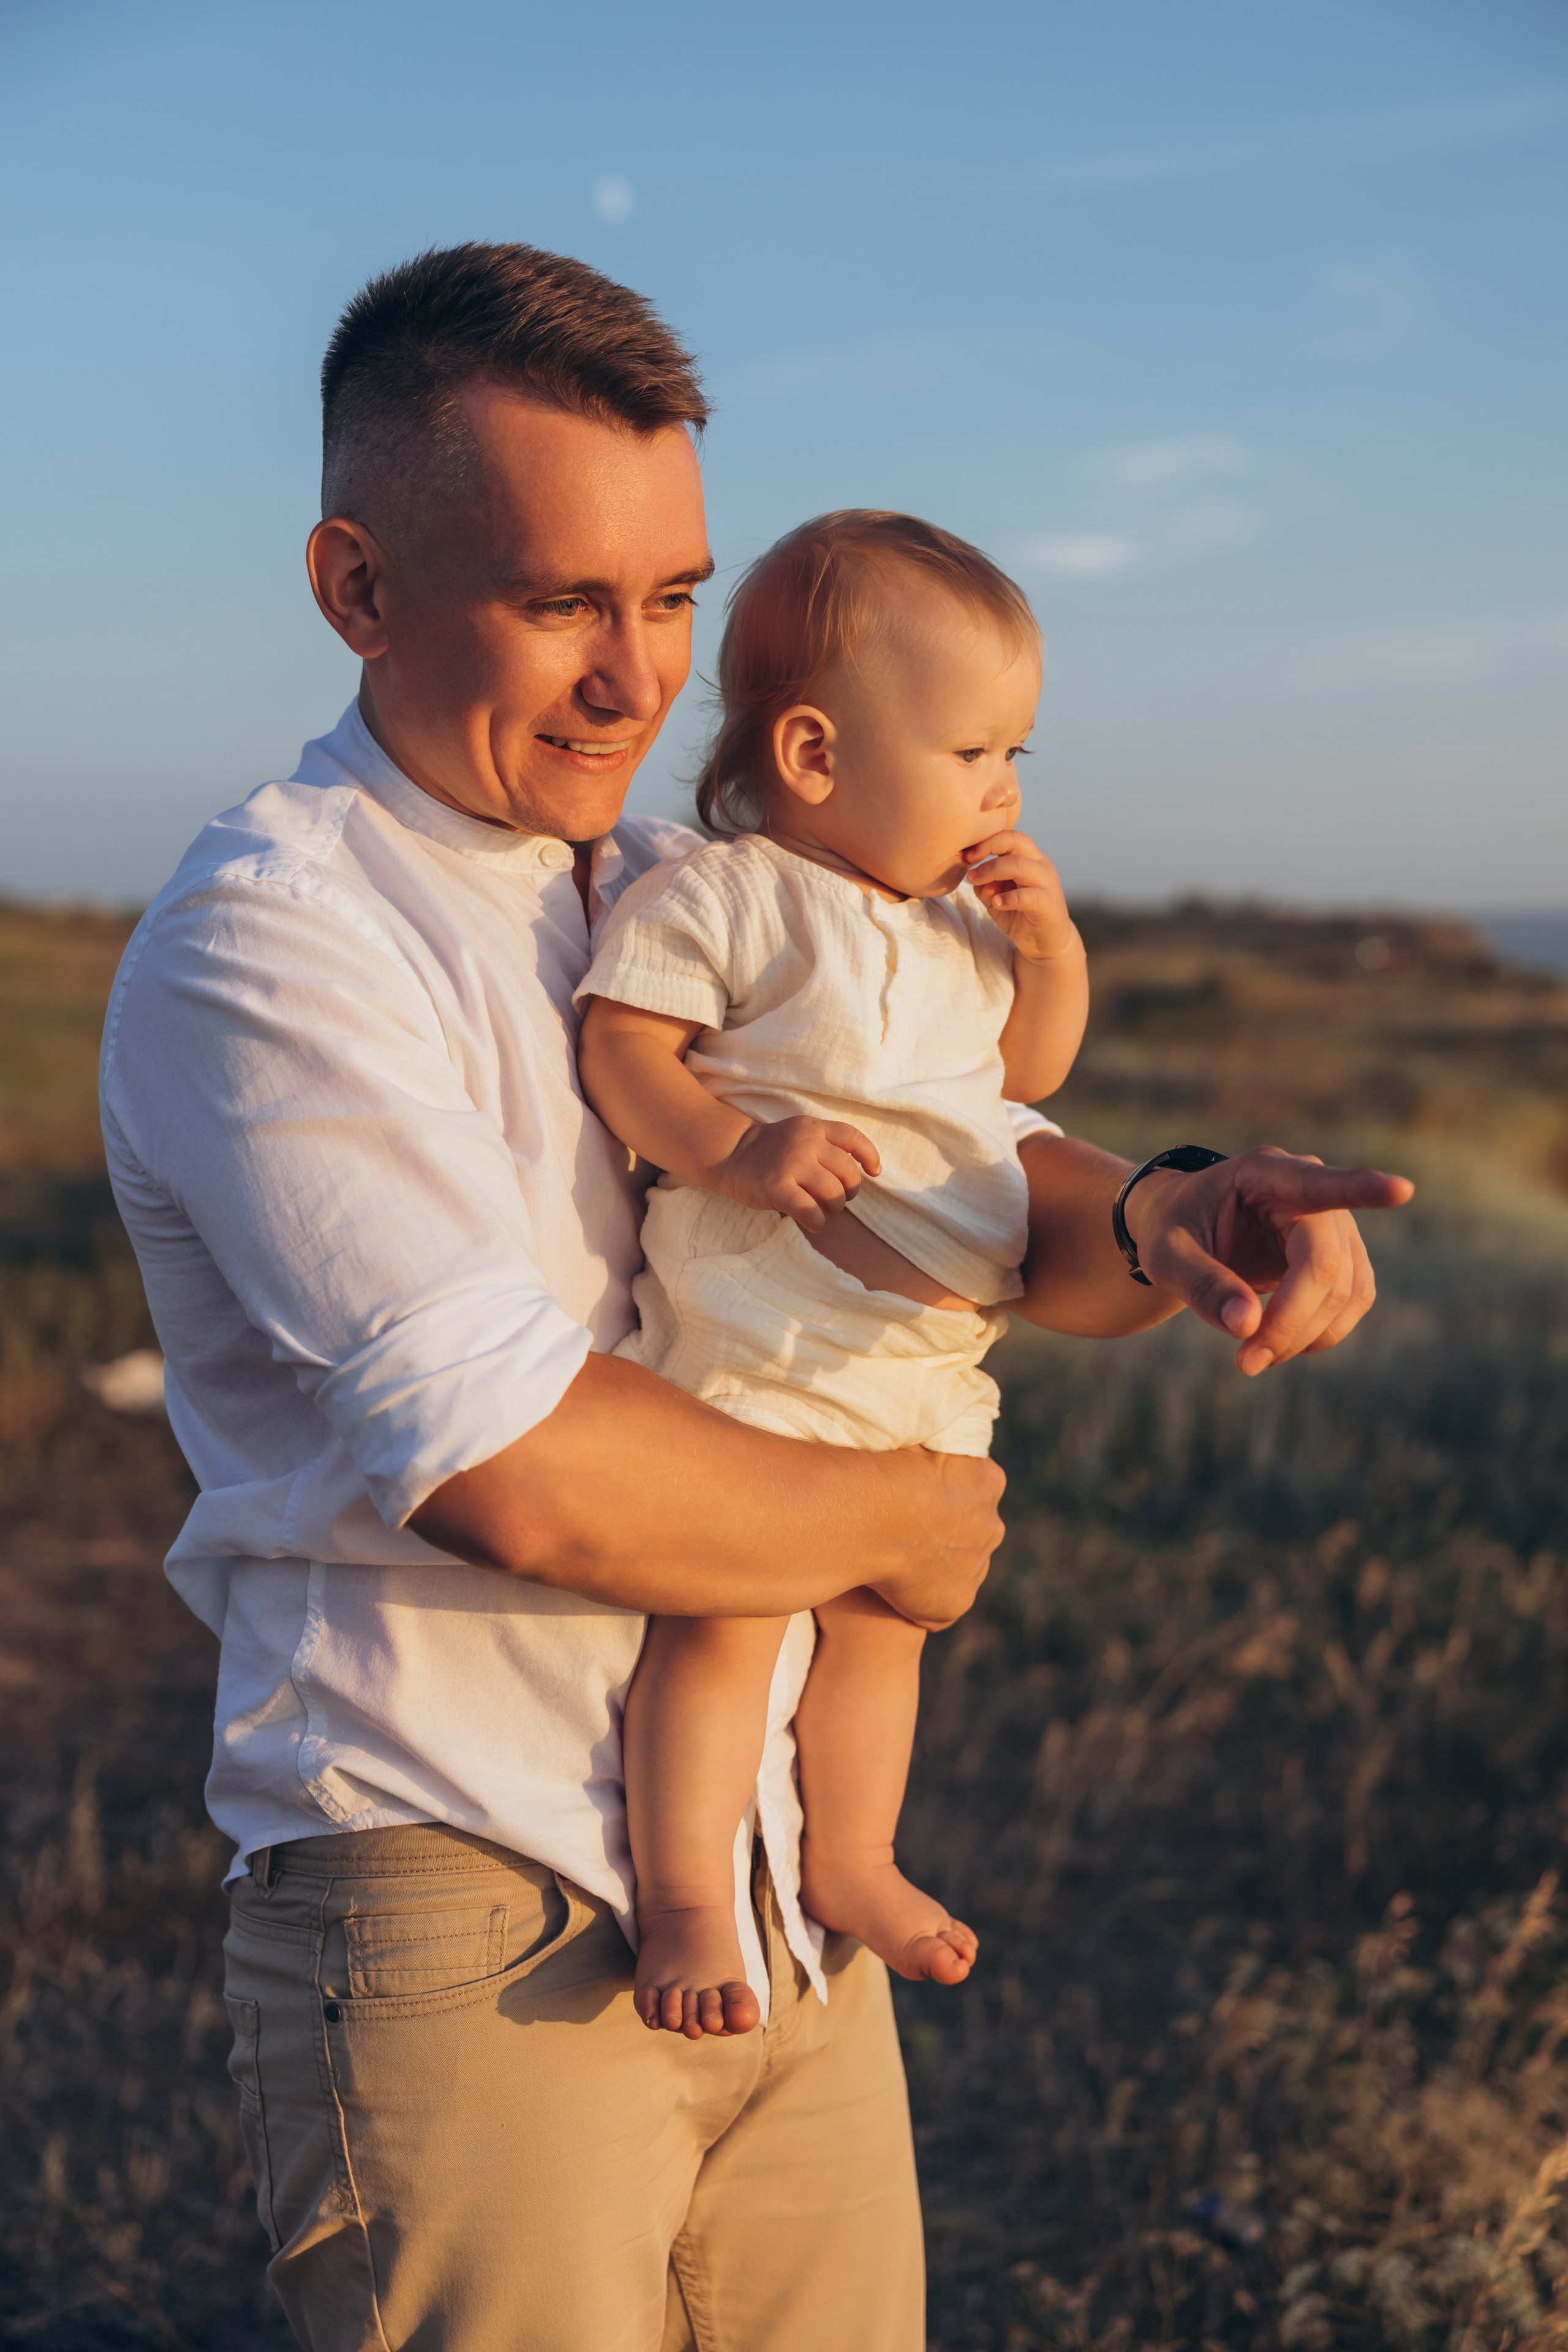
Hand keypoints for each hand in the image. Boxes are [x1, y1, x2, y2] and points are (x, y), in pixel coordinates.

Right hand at [717, 1115, 880, 1231]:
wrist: (732, 1154)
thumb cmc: (773, 1151)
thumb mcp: (801, 1134)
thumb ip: (827, 1145)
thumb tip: (864, 1172)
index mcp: (813, 1128)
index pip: (853, 1138)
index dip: (869, 1156)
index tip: (874, 1172)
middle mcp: (805, 1143)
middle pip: (848, 1172)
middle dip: (849, 1191)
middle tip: (836, 1198)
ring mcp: (791, 1164)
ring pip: (833, 1193)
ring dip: (834, 1208)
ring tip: (823, 1210)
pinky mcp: (777, 1187)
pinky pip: (810, 1210)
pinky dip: (817, 1221)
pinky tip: (813, 1222)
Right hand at [870, 1450, 1006, 1629]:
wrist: (883, 1513)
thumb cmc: (891, 1465)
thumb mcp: (916, 1439)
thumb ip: (926, 1444)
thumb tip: (919, 1433)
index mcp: (988, 1479)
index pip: (970, 1482)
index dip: (939, 1486)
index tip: (910, 1487)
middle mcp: (992, 1525)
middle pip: (967, 1527)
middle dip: (941, 1528)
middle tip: (898, 1524)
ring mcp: (976, 1567)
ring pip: (955, 1566)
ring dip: (931, 1563)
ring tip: (888, 1556)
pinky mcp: (955, 1602)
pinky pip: (938, 1601)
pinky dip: (917, 1598)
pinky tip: (887, 1585)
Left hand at [962, 830, 1076, 962]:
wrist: (1046, 942)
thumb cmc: (1019, 914)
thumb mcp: (995, 897)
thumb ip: (984, 885)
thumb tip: (973, 878)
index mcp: (1028, 858)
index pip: (1008, 836)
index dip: (985, 840)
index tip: (964, 854)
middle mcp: (1040, 865)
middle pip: (1016, 841)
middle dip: (988, 847)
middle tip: (967, 862)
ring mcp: (1047, 883)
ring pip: (1021, 865)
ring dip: (993, 871)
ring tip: (974, 882)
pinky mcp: (1049, 905)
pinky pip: (1029, 896)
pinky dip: (1009, 898)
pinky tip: (996, 903)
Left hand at [1124, 1146, 1413, 1375]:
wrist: (1182, 1228)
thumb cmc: (1171, 1229)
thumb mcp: (1166, 1255)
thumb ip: (1202, 1285)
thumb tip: (1249, 1326)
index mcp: (1263, 1173)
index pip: (1318, 1184)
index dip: (1361, 1189)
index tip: (1400, 1190)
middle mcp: (1309, 1191)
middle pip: (1326, 1265)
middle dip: (1290, 1322)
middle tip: (1245, 1363)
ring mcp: (1334, 1224)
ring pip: (1347, 1291)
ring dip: (1306, 1336)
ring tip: (1253, 1357)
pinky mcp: (1344, 1256)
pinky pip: (1352, 1303)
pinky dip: (1319, 1334)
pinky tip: (1280, 1342)